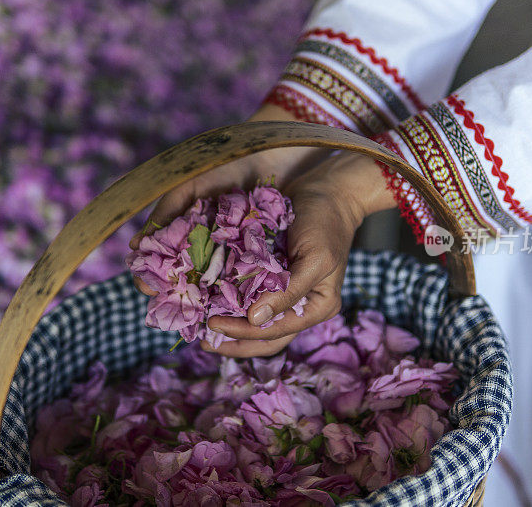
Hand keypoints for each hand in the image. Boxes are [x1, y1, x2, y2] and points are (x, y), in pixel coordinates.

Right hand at [129, 104, 327, 293]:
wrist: (269, 151)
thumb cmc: (224, 164)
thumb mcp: (189, 186)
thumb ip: (164, 213)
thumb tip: (134, 248)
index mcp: (183, 235)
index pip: (161, 266)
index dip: (152, 278)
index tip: (148, 286)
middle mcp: (205, 250)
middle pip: (187, 283)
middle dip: (179, 296)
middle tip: (176, 305)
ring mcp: (231, 255)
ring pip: (215, 286)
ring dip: (208, 300)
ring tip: (203, 309)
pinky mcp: (259, 256)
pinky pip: (245, 278)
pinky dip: (239, 289)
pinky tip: (235, 299)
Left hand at [202, 152, 395, 356]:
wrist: (328, 190)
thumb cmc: (326, 223)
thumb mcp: (314, 260)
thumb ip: (288, 292)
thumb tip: (255, 320)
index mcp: (316, 308)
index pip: (275, 332)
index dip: (242, 332)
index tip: (213, 323)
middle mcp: (301, 305)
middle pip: (265, 336)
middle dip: (234, 341)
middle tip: (203, 340)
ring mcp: (286, 292)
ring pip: (256, 320)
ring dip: (231, 325)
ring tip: (203, 328)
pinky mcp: (273, 275)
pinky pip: (251, 294)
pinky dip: (232, 300)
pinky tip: (211, 300)